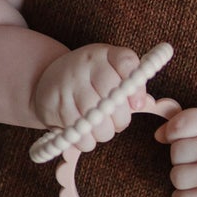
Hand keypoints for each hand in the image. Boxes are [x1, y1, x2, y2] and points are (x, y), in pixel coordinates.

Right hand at [30, 44, 147, 149]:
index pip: (126, 63)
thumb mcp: (111, 74)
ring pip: (97, 121)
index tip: (138, 105)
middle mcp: (84, 66)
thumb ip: (131, 87)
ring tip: (101, 128)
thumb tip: (148, 104)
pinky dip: (87, 141)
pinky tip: (86, 135)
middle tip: (117, 122)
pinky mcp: (52, 105)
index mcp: (104, 54)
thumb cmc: (90, 82)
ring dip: (104, 132)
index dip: (136, 87)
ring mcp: (66, 85)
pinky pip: (80, 134)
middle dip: (121, 119)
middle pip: (113, 99)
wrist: (49, 80)